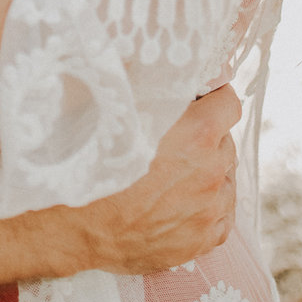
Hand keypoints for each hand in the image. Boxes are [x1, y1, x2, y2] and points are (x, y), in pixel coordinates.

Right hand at [75, 86, 239, 273]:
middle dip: (205, 137)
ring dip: (207, 172)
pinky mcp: (200, 242)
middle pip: (224, 142)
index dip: (213, 98)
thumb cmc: (91, 159)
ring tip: (173, 175)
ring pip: (225, 180)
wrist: (72, 223)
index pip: (229, 104)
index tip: (200, 101)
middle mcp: (210, 172)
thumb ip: (150, 82)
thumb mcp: (118, 104)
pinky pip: (222, 217)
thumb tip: (161, 59)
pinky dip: (208, 207)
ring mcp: (208, 211)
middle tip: (175, 139)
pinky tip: (183, 202)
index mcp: (197, 134)